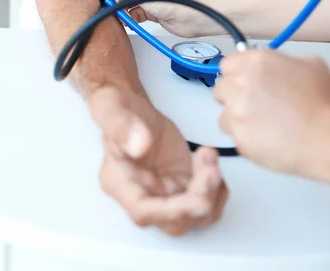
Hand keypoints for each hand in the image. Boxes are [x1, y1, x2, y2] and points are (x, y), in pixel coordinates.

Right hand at [88, 86, 227, 234]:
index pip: (143, 211)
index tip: (196, 199)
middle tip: (212, 172)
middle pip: (174, 222)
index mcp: (119, 182)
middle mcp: (142, 195)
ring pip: (195, 215)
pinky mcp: (181, 184)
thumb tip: (139, 145)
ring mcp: (164, 192)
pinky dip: (217, 186)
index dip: (171, 211)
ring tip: (209, 157)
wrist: (132, 107)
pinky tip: (210, 159)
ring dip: (212, 192)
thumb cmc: (117, 109)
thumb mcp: (112, 108)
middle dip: (199, 203)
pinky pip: (206, 199)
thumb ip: (122, 125)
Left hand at [213, 49, 329, 176]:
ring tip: (264, 124)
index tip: (244, 81)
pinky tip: (267, 137)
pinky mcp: (238, 136)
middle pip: (221, 89)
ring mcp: (236, 112)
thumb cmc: (324, 105)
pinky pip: (234, 136)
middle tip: (256, 104)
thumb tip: (275, 67)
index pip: (227, 64)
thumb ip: (282, 61)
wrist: (329, 138)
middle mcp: (241, 84)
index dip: (237, 73)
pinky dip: (246, 138)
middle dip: (234, 96)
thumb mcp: (311, 64)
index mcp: (256, 62)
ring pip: (223, 115)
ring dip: (238, 119)